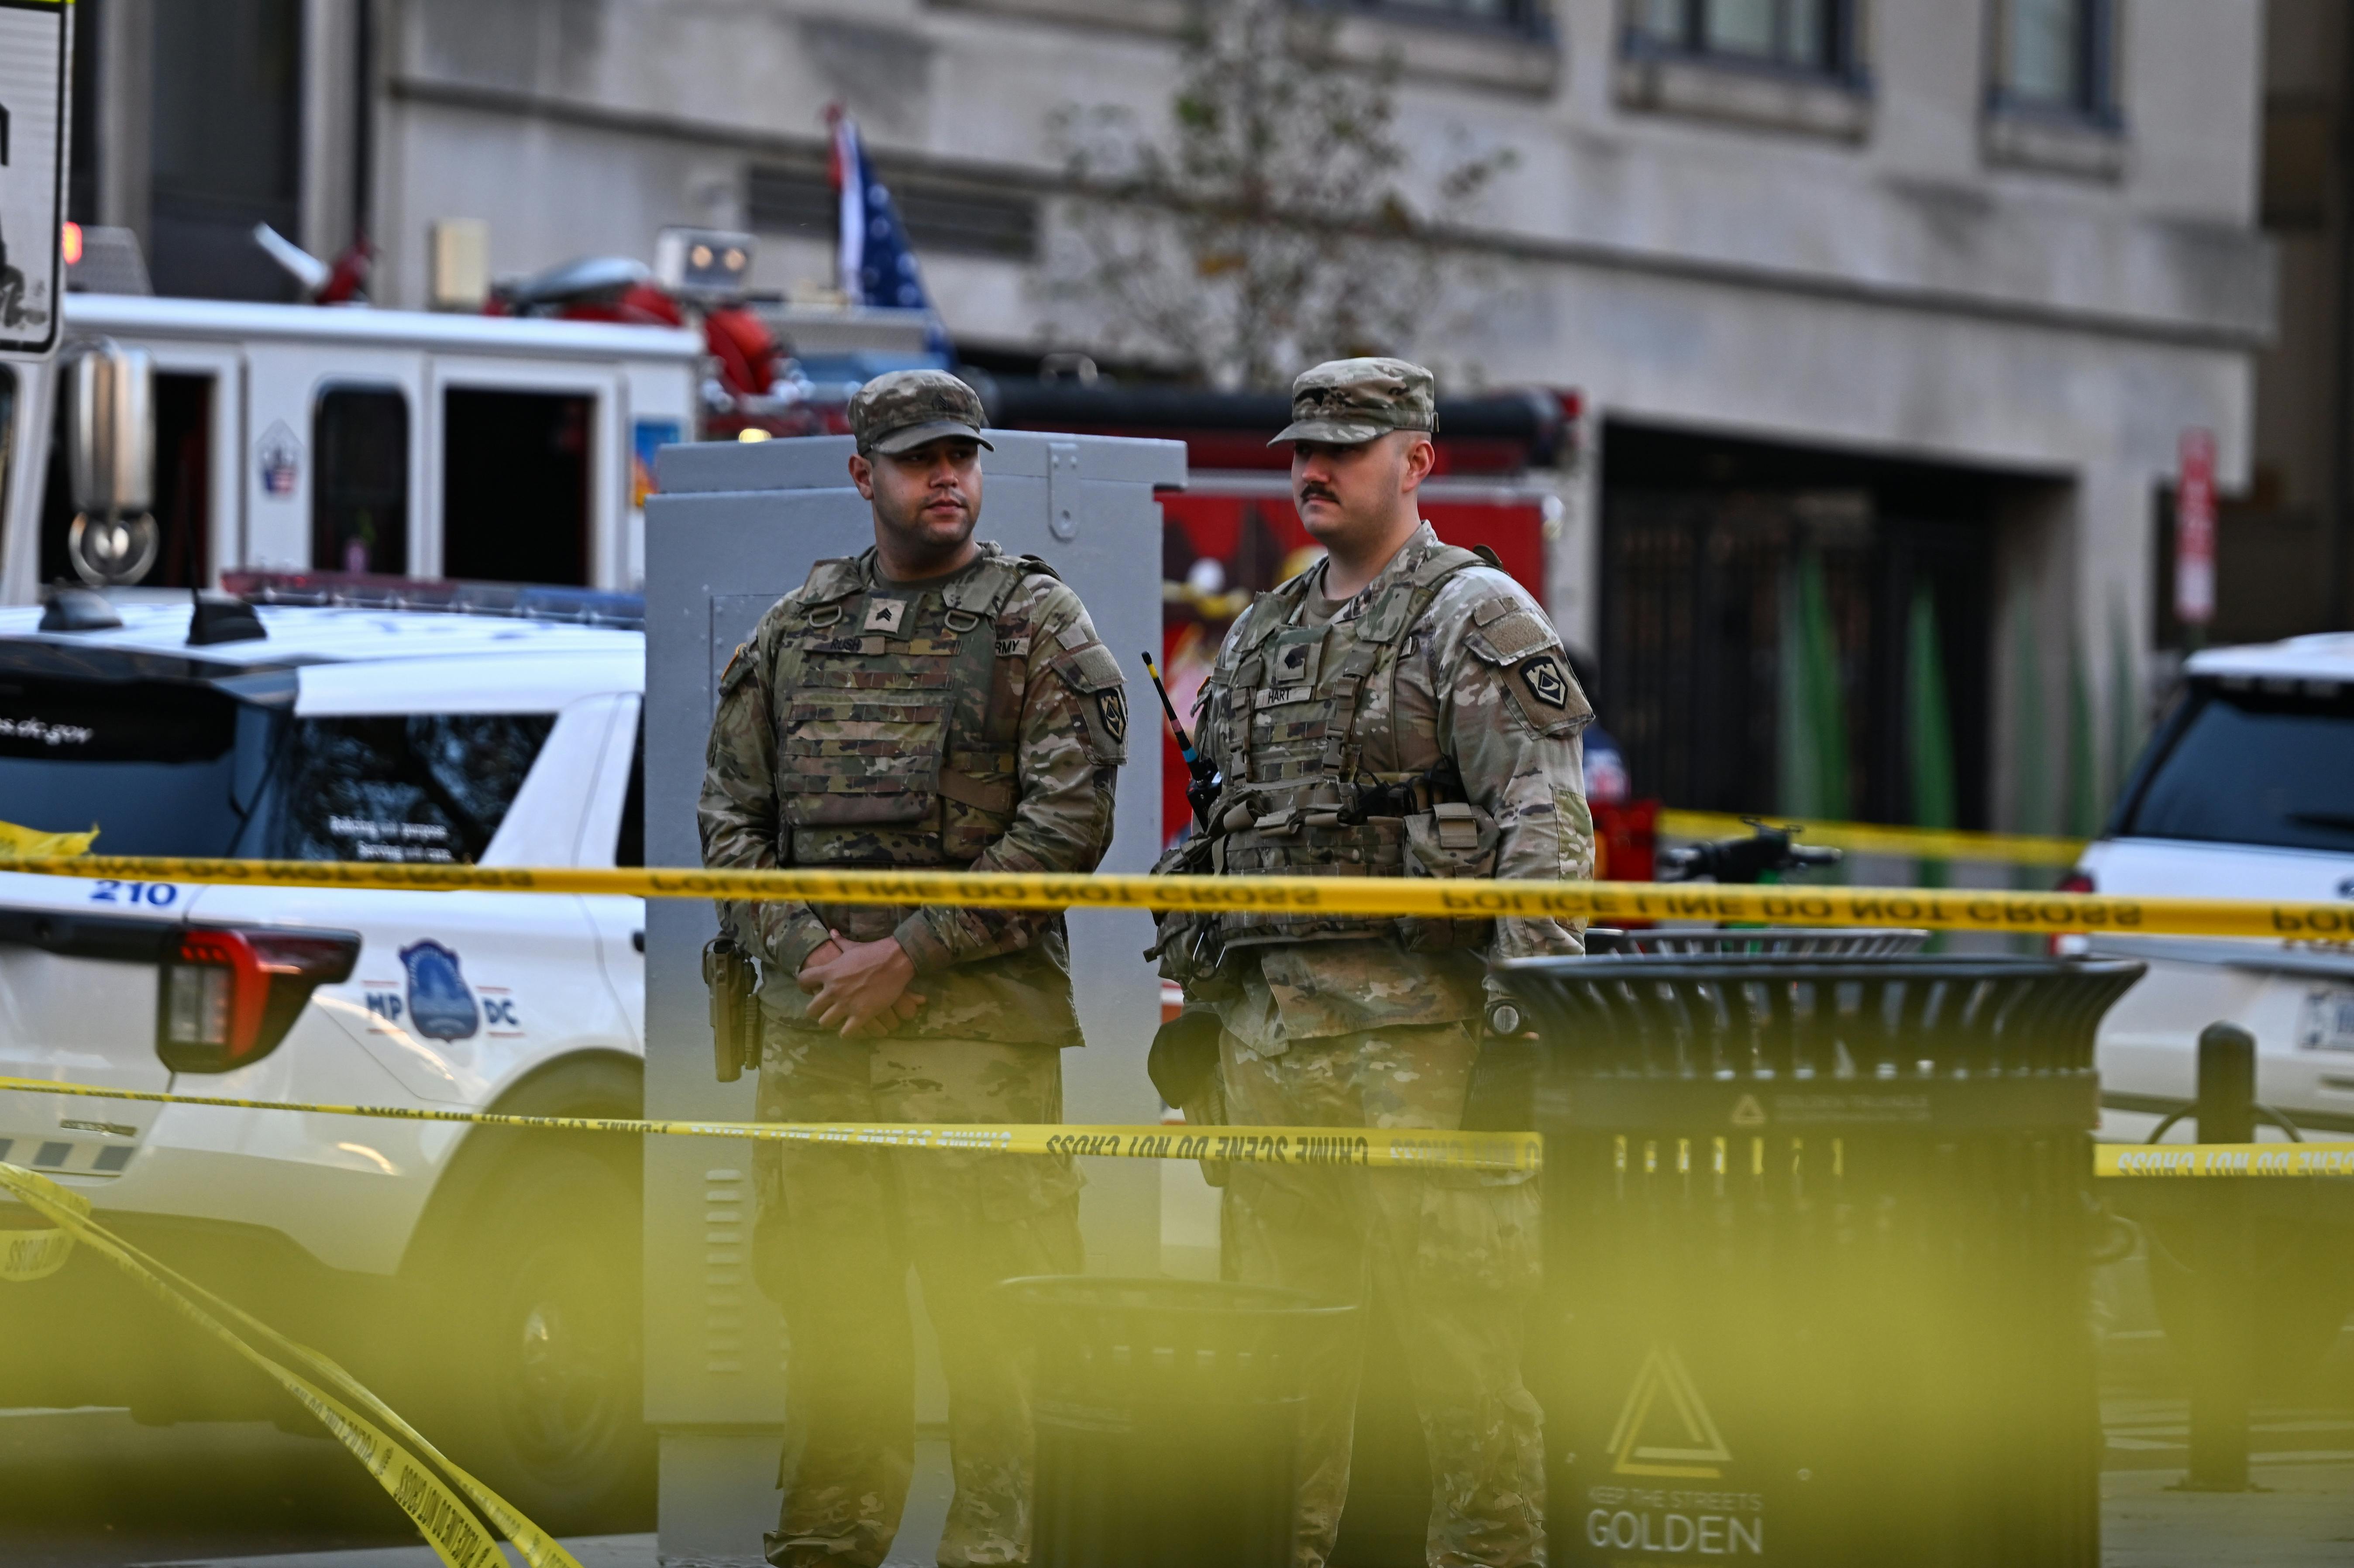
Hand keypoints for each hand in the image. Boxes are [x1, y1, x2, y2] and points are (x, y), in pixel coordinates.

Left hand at [797, 932, 923, 1037]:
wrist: (895, 960)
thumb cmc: (874, 951)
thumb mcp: (853, 946)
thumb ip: (840, 941)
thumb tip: (832, 932)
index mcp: (829, 972)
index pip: (803, 981)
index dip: (803, 986)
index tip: (809, 989)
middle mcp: (833, 990)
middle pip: (811, 1010)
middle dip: (815, 1011)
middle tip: (823, 1010)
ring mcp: (846, 1004)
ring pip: (825, 1023)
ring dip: (830, 1022)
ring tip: (836, 1020)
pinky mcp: (861, 1015)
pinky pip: (846, 1032)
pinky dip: (846, 1032)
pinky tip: (849, 1028)